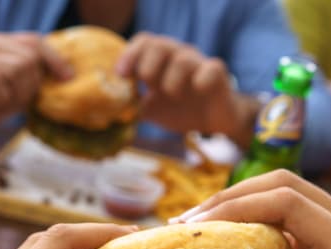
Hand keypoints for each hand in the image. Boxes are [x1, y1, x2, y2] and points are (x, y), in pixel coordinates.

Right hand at [0, 32, 72, 129]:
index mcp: (0, 45)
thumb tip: (61, 81)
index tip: (67, 78)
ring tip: (1, 101)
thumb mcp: (11, 92)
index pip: (35, 41)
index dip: (55, 59)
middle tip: (17, 100)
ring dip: (16, 93)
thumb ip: (31, 84)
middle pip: (29, 58)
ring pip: (15, 68)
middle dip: (31, 84)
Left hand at [115, 33, 253, 142]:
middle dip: (148, 66)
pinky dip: (201, 79)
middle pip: (159, 44)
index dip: (129, 55)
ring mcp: (198, 63)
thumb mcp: (153, 110)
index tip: (121, 75)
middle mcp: (178, 55)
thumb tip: (112, 110)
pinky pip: (210, 69)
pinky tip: (197, 90)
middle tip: (148, 86)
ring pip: (182, 58)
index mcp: (161, 60)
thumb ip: (134, 106)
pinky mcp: (217, 74)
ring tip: (173, 95)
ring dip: (171, 80)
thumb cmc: (181, 110)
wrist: (213, 123)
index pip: (143, 43)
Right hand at [173, 170, 330, 248]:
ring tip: (201, 227)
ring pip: (289, 191)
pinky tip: (231, 237)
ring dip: (243, 202)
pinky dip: (260, 216)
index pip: (288, 204)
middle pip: (284, 183)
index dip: (237, 208)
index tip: (196, 230)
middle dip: (230, 198)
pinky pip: (296, 211)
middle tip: (187, 225)